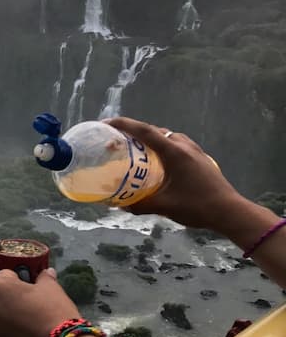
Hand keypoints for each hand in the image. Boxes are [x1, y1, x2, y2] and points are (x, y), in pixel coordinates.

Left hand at [0, 268, 80, 336]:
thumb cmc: (55, 313)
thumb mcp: (52, 289)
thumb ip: (44, 278)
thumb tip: (45, 273)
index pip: (3, 273)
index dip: (15, 274)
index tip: (22, 276)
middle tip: (4, 286)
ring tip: (16, 309)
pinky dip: (5, 326)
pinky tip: (20, 328)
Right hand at [106, 117, 247, 231]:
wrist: (230, 212)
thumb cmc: (197, 206)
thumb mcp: (164, 206)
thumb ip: (139, 205)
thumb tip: (119, 204)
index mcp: (174, 152)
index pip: (144, 131)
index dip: (123, 125)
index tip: (106, 124)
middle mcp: (184, 146)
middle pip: (154, 131)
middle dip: (134, 132)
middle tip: (117, 141)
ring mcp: (195, 151)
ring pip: (167, 136)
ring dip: (150, 139)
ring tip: (136, 150)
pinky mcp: (200, 158)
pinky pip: (176, 144)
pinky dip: (162, 146)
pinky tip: (159, 162)